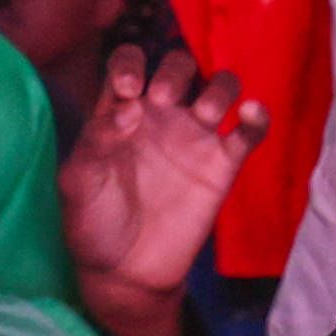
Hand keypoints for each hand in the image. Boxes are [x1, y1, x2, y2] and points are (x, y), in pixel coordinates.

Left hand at [56, 44, 252, 335]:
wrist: (125, 273)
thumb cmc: (93, 223)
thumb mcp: (78, 184)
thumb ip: (94, 142)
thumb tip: (127, 108)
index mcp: (120, 111)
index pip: (128, 62)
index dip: (129, 63)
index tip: (126, 90)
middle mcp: (159, 114)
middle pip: (178, 66)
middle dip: (173, 72)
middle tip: (161, 101)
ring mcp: (194, 137)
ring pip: (220, 87)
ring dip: (218, 87)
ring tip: (204, 113)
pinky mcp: (222, 164)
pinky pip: (248, 132)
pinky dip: (257, 116)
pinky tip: (250, 114)